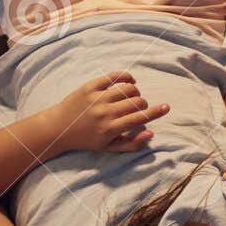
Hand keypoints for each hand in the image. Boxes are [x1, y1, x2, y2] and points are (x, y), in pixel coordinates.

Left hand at [46, 72, 168, 152]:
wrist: (59, 128)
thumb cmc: (87, 139)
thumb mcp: (109, 148)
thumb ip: (132, 144)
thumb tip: (151, 133)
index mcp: (110, 129)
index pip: (139, 118)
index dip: (156, 112)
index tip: (166, 107)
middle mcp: (104, 113)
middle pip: (136, 102)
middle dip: (143, 104)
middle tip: (138, 108)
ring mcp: (96, 98)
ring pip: (128, 88)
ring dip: (135, 92)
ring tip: (132, 97)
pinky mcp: (89, 87)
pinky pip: (113, 76)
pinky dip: (126, 76)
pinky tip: (130, 80)